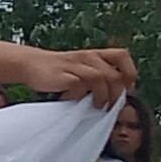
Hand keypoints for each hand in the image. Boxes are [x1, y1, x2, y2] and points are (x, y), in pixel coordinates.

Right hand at [24, 47, 138, 106]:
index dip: (129, 72)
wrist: (31, 64)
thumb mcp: (81, 69)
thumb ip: (98, 78)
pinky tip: (78, 101)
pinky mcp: (64, 75)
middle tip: (111, 106)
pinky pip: (80, 85)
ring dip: (103, 96)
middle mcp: (88, 57)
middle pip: (114, 74)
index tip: (127, 88)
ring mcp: (76, 66)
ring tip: (98, 106)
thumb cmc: (59, 71)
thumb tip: (116, 98)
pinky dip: (82, 96)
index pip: (122, 56)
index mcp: (95, 55)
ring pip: (101, 78)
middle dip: (117, 94)